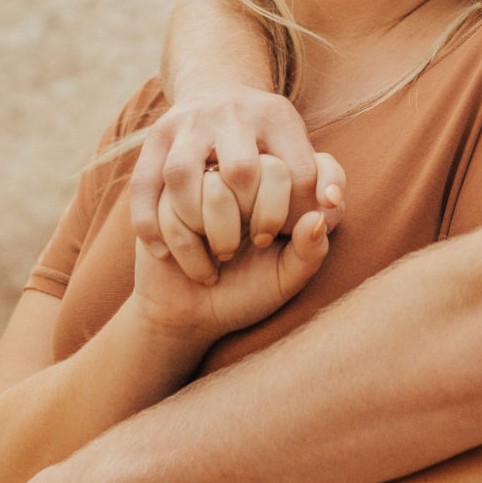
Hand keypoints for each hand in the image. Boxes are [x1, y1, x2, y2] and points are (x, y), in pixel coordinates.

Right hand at [129, 179, 334, 338]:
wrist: (190, 315)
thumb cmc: (246, 292)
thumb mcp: (287, 278)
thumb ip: (311, 251)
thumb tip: (319, 218)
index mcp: (279, 187)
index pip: (299, 168)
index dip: (291, 204)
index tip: (277, 239)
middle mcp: (243, 172)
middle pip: (262, 167)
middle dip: (260, 218)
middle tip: (252, 245)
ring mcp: (201, 178)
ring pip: (218, 187)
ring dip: (221, 236)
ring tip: (221, 256)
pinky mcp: (163, 193)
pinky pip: (178, 204)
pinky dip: (187, 247)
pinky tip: (195, 264)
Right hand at [130, 87, 342, 274]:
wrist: (213, 96)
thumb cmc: (268, 168)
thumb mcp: (304, 176)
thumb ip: (328, 198)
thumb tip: (329, 208)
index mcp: (278, 117)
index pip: (296, 174)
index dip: (293, 216)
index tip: (283, 233)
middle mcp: (233, 112)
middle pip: (242, 172)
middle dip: (248, 219)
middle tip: (251, 239)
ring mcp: (188, 123)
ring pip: (183, 176)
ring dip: (198, 223)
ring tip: (214, 248)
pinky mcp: (154, 141)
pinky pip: (144, 186)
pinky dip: (151, 225)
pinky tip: (165, 252)